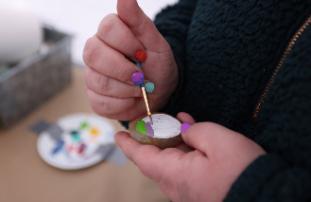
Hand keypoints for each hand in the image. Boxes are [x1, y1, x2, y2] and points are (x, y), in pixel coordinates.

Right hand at [83, 0, 177, 120]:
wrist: (159, 91)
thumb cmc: (157, 64)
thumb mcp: (154, 42)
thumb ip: (138, 21)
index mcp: (110, 33)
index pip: (108, 27)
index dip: (127, 42)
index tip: (143, 53)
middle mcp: (95, 51)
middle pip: (93, 54)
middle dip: (123, 69)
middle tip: (141, 76)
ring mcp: (92, 75)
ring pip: (98, 81)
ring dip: (126, 89)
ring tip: (139, 88)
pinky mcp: (94, 97)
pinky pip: (101, 102)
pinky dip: (123, 105)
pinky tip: (131, 99)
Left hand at [116, 112, 265, 201]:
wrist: (266, 197)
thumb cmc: (241, 171)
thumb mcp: (217, 140)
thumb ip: (194, 131)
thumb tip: (183, 130)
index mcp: (174, 173)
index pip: (141, 157)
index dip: (129, 144)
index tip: (119, 134)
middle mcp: (175, 185)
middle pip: (155, 157)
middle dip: (152, 137)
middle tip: (152, 119)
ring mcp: (187, 188)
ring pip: (170, 160)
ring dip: (170, 140)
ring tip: (174, 121)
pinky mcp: (199, 188)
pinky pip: (184, 166)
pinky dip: (184, 148)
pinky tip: (190, 131)